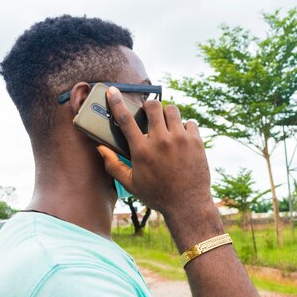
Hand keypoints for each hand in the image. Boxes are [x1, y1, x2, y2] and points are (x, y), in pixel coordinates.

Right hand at [97, 87, 221, 247]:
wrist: (187, 205)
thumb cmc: (157, 194)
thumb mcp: (131, 183)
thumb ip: (113, 164)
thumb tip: (100, 149)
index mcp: (142, 150)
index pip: (125, 120)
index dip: (117, 102)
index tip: (113, 91)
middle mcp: (161, 141)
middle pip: (153, 106)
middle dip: (150, 106)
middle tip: (150, 114)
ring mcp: (180, 140)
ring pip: (172, 110)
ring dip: (167, 114)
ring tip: (167, 126)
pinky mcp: (196, 142)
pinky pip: (190, 122)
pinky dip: (185, 127)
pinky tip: (182, 138)